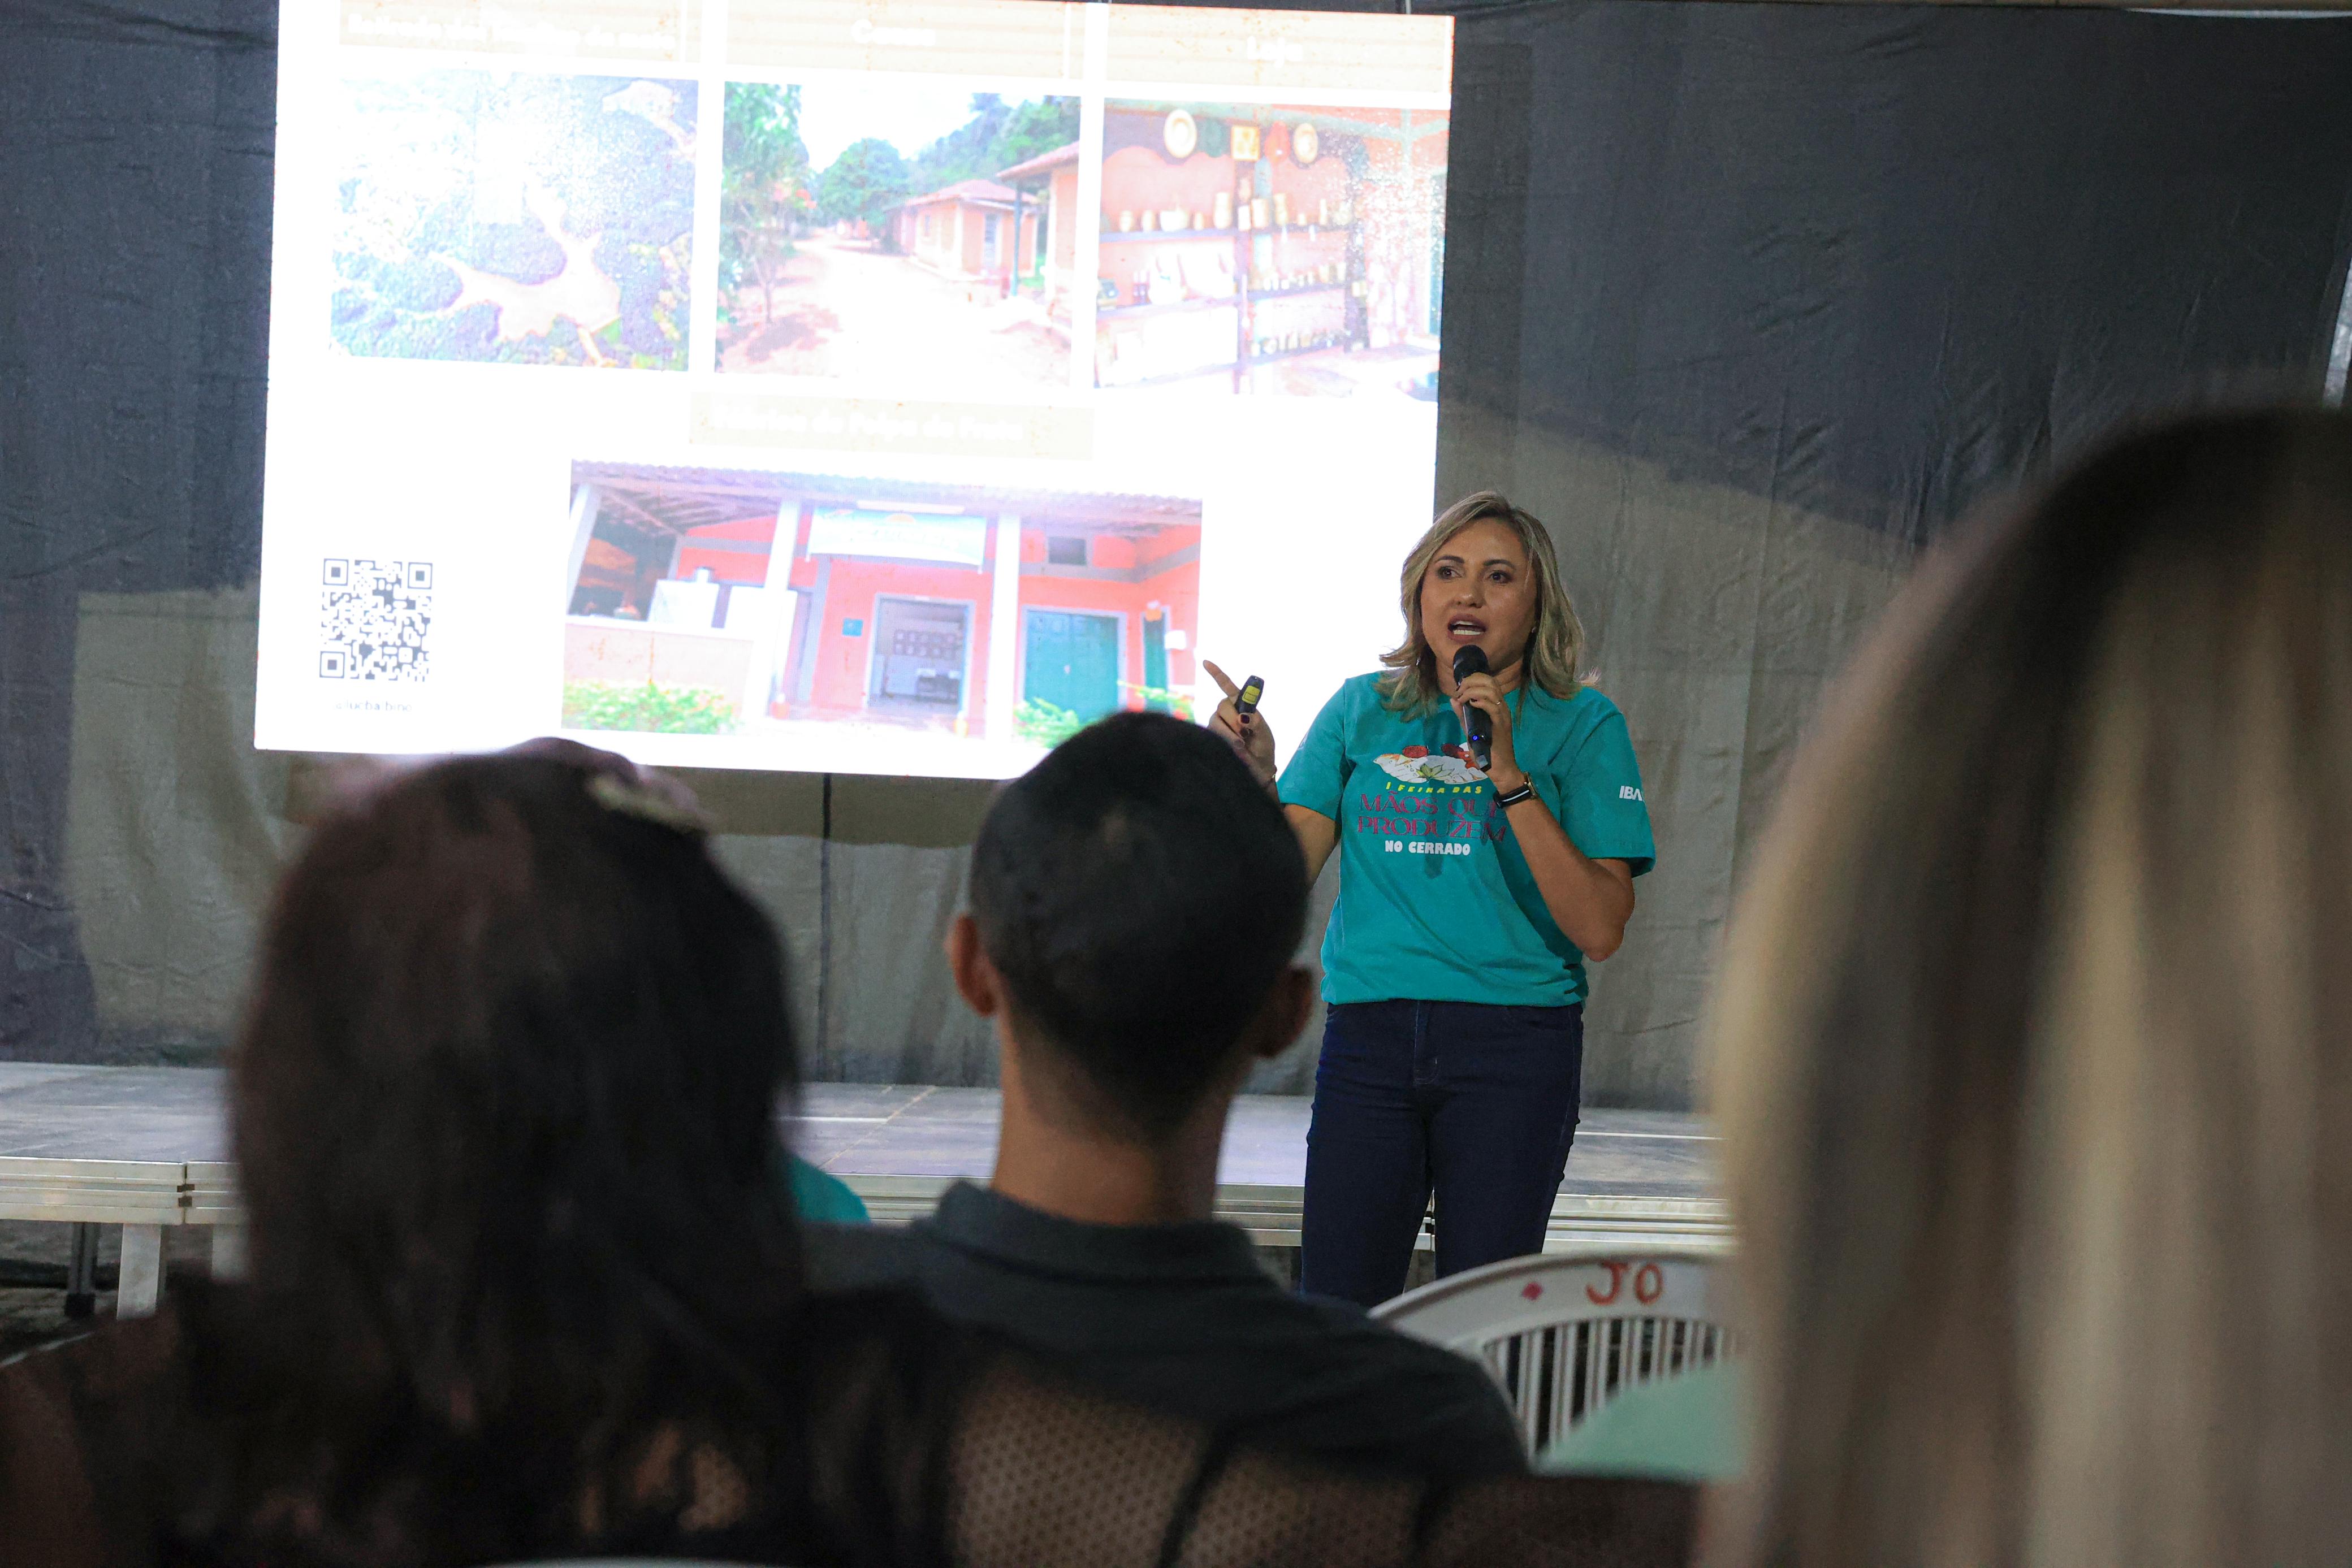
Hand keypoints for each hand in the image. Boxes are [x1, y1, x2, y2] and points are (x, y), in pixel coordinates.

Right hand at [1204, 660, 1276, 783]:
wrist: (1259, 769)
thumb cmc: (1263, 749)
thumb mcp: (1265, 734)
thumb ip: (1257, 723)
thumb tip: (1243, 716)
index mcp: (1241, 706)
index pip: (1227, 687)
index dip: (1217, 674)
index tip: (1205, 662)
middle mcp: (1227, 714)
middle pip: (1221, 706)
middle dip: (1233, 719)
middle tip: (1245, 732)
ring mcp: (1218, 726)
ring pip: (1215, 721)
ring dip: (1229, 733)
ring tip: (1242, 745)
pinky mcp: (1212, 738)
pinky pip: (1212, 734)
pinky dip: (1226, 741)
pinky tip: (1236, 750)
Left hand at [1451, 673, 1521, 790]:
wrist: (1500, 768)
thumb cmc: (1486, 751)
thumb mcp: (1471, 729)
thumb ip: (1463, 715)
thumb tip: (1453, 699)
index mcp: (1496, 706)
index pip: (1489, 682)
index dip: (1473, 679)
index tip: (1459, 688)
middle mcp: (1502, 708)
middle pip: (1490, 682)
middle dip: (1471, 681)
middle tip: (1459, 691)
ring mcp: (1503, 715)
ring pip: (1492, 691)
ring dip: (1473, 690)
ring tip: (1462, 698)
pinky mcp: (1501, 725)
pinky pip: (1493, 707)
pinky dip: (1481, 702)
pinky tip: (1471, 705)